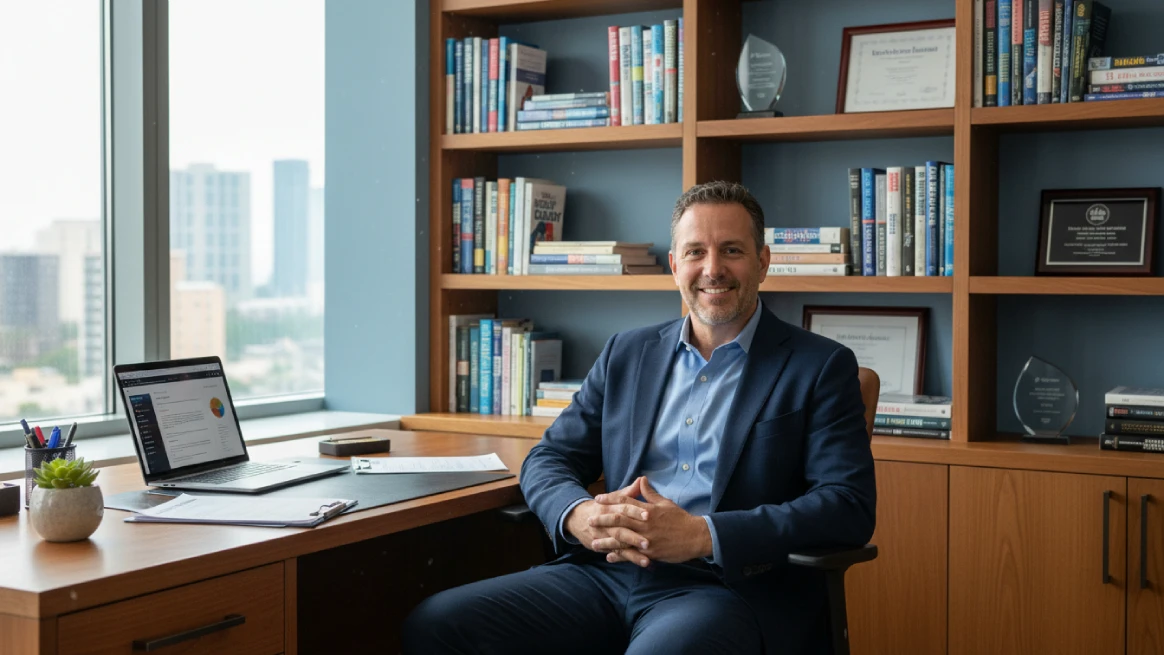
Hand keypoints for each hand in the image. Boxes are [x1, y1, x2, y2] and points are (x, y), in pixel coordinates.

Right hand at [564, 478, 651, 566]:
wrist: (577, 518)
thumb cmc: (602, 507)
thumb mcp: (613, 498)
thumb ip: (629, 492)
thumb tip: (642, 479)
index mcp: (611, 507)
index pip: (624, 508)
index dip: (636, 511)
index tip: (649, 515)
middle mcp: (607, 522)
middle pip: (621, 529)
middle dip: (634, 537)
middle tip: (649, 543)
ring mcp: (605, 536)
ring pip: (619, 545)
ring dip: (633, 554)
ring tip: (647, 560)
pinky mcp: (604, 546)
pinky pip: (616, 554)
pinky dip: (626, 560)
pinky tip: (637, 564)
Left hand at [592, 477, 712, 564]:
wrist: (695, 537)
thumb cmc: (680, 518)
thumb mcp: (665, 503)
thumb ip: (650, 493)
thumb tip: (641, 480)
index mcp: (648, 510)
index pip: (625, 502)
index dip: (610, 500)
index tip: (598, 499)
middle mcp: (645, 524)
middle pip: (619, 520)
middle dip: (603, 520)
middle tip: (590, 520)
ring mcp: (647, 539)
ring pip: (622, 539)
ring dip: (606, 541)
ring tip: (593, 542)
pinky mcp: (650, 553)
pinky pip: (631, 555)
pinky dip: (620, 556)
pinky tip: (609, 557)